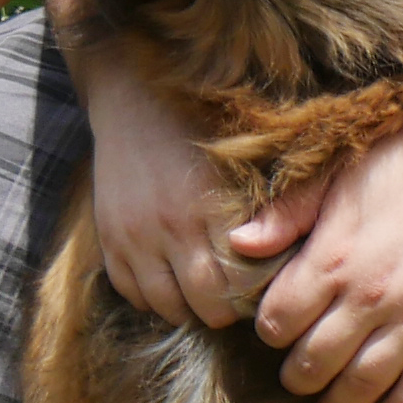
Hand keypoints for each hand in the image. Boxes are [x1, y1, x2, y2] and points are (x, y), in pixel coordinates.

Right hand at [85, 57, 258, 327]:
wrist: (134, 94)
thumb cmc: (203, 121)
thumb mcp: (245, 157)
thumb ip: (269, 206)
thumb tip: (293, 253)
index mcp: (212, 207)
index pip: (241, 282)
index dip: (256, 294)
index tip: (264, 286)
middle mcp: (170, 228)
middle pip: (206, 305)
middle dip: (226, 308)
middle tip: (237, 297)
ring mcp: (134, 237)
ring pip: (166, 307)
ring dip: (188, 307)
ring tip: (204, 292)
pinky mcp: (109, 238)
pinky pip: (131, 293)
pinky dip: (152, 297)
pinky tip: (171, 281)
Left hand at [230, 93, 402, 402]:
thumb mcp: (339, 175)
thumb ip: (287, 213)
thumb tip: (236, 243)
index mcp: (334, 258)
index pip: (279, 321)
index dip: (270, 331)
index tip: (275, 329)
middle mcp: (371, 296)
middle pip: (315, 362)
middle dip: (297, 375)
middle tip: (296, 374)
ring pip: (363, 383)